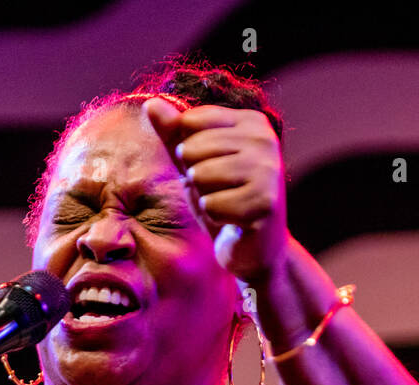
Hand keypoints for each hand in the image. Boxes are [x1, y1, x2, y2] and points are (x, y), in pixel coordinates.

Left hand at [143, 97, 289, 281]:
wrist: (255, 247)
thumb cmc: (224, 199)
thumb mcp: (194, 163)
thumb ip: (174, 132)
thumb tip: (150, 102)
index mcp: (252, 122)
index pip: (191, 120)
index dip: (188, 152)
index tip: (211, 168)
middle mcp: (265, 140)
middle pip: (192, 149)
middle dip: (196, 177)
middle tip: (219, 192)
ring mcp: (269, 170)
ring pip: (201, 175)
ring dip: (205, 198)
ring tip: (226, 204)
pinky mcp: (266, 202)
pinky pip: (212, 205)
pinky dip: (216, 217)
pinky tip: (234, 221)